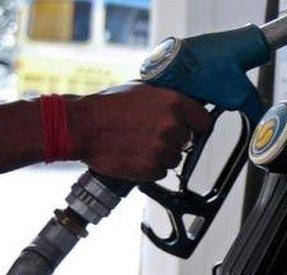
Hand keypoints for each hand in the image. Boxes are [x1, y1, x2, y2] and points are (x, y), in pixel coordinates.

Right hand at [67, 82, 213, 180]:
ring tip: (138, 143)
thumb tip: (185, 103)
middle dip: (173, 139)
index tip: (192, 126)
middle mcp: (172, 126)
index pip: (205, 121)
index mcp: (174, 103)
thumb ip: (167, 98)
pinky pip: (160, 171)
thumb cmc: (107, 107)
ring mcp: (163, 149)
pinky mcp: (152, 168)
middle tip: (150, 133)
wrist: (81, 127)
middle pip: (187, 141)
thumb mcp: (142, 89)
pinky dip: (150, 167)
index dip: (197, 124)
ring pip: (174, 158)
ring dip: (161, 154)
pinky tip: (134, 155)